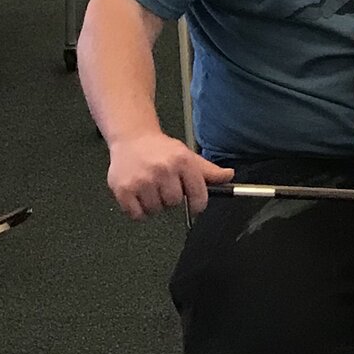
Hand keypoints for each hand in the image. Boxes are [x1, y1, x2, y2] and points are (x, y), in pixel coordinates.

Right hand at [105, 131, 232, 219]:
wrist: (131, 138)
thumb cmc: (161, 149)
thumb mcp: (187, 155)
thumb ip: (208, 171)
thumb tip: (229, 176)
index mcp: (182, 161)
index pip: (198, 196)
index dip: (197, 204)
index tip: (193, 204)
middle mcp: (162, 169)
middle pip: (174, 203)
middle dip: (170, 198)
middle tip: (164, 185)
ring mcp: (142, 180)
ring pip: (156, 210)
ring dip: (154, 204)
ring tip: (150, 187)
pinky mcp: (123, 189)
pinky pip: (137, 215)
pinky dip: (138, 210)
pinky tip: (139, 194)